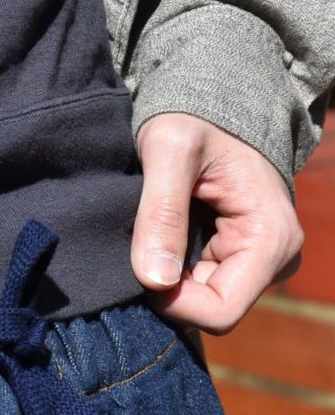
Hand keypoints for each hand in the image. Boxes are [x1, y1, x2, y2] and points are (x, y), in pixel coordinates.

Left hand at [131, 113, 303, 334]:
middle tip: (140, 243)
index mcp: (271, 238)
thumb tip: (155, 280)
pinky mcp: (238, 256)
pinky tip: (160, 238)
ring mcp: (258, 260)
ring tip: (152, 232)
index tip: (140, 269)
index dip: (173, 303)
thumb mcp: (170, 150)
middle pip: (208, 311)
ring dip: (167, 277)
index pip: (220, 312)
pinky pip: (197, 284)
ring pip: (199, 300)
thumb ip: (161, 213)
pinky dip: (171, 268)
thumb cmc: (195, 115)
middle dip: (168, 289)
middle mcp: (274, 258)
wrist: (214, 102)